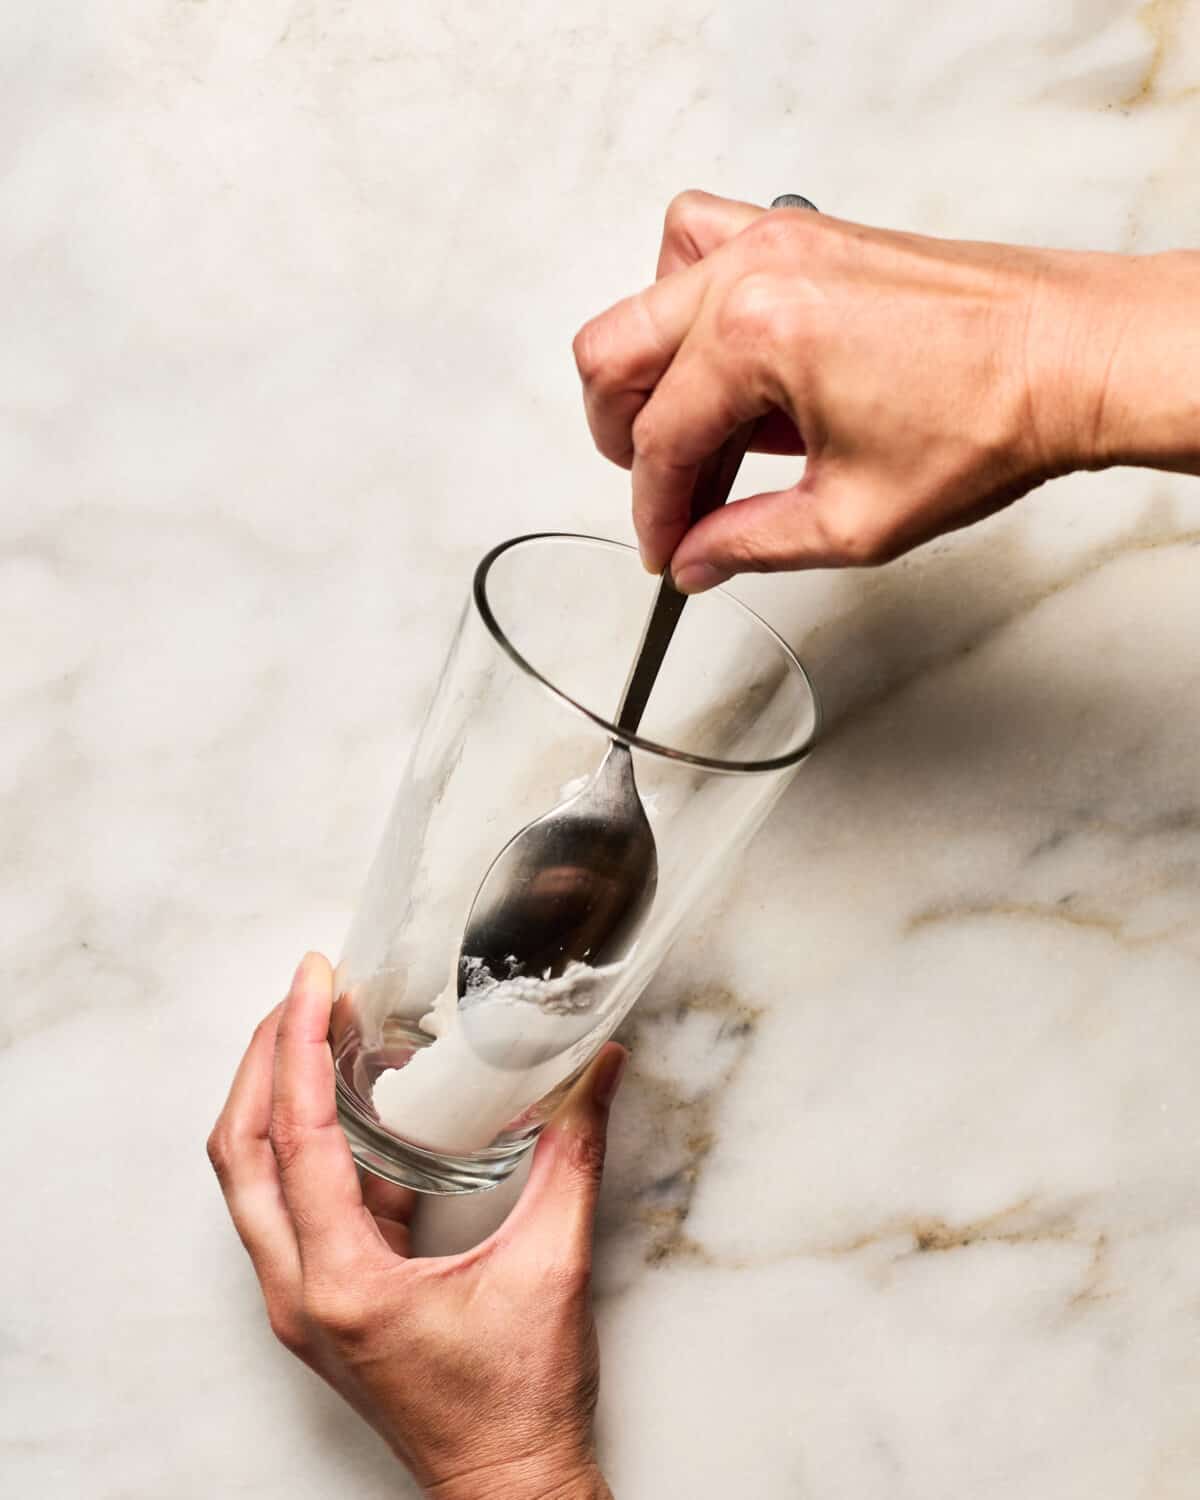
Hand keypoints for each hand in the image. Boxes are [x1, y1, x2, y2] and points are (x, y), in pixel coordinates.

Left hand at [208, 954, 622, 1499]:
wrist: (510, 1488)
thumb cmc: (521, 1401)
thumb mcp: (554, 1264)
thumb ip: (575, 1154)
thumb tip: (599, 1070)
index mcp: (344, 1284)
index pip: (298, 1138)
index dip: (301, 1047)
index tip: (313, 982)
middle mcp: (302, 1294)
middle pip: (241, 1154)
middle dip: (264, 1060)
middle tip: (303, 991)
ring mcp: (305, 1304)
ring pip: (254, 1182)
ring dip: (276, 1098)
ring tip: (318, 1030)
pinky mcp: (327, 1304)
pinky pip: (293, 1206)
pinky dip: (311, 1142)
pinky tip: (358, 1103)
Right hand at [573, 189, 1145, 589]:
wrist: (1072, 357)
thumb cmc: (992, 415)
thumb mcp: (854, 519)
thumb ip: (751, 543)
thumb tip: (696, 557)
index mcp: (758, 336)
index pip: (660, 437)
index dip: (653, 510)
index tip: (668, 547)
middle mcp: (757, 271)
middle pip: (617, 354)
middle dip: (624, 440)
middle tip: (664, 495)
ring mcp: (779, 238)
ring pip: (646, 293)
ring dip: (648, 368)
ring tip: (690, 430)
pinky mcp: (806, 230)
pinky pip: (702, 241)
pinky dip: (685, 299)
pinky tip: (721, 355)